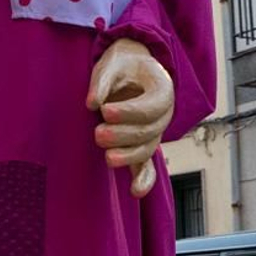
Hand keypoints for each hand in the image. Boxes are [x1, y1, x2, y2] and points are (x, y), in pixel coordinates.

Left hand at [86, 38, 173, 197]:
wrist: (131, 68)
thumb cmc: (122, 64)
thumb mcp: (112, 62)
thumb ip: (102, 81)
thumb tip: (91, 103)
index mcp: (163, 89)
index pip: (151, 107)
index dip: (129, 112)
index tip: (104, 111)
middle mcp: (164, 113)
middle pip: (149, 132)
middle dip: (123, 136)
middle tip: (98, 133)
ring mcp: (155, 131)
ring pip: (147, 150)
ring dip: (128, 157)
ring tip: (107, 157)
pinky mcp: (143, 144)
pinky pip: (148, 165)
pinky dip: (143, 180)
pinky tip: (135, 192)